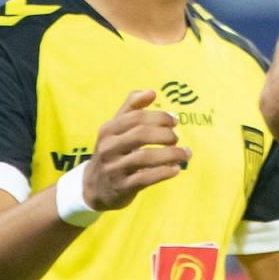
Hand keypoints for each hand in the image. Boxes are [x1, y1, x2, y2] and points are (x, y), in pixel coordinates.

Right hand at [82, 90, 188, 211]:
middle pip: (141, 135)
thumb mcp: (116, 129)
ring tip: (184, 154)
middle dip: (165, 134)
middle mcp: (108, 148)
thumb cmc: (112, 152)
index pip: (136, 117)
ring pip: (145, 157)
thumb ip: (132, 107)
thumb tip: (152, 92)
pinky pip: (145, 178)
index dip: (159, 117)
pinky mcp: (121, 187)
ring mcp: (114, 168)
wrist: (94, 187)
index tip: (175, 121)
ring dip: (170, 154)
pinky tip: (176, 169)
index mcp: (108, 130)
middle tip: (177, 138)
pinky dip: (164, 172)